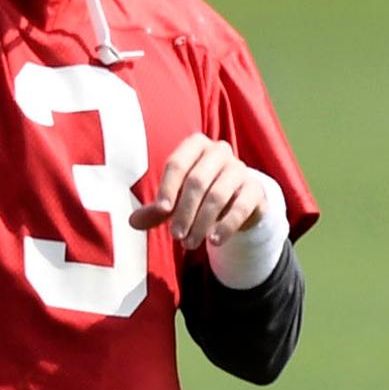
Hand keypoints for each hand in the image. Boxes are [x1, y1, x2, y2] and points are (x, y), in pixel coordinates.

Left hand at [130, 132, 281, 255]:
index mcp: (195, 145)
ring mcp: (240, 168)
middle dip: (184, 211)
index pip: (177, 163)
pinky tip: (214, 241)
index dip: (168, 188)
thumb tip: (132, 222)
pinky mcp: (255, 188)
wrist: (238, 199)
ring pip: (218, 195)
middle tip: (176, 236)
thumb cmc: (199, 194)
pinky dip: (226, 225)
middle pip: (197, 181)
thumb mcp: (176, 200)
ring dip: (202, 223)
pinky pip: (241, 206)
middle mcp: (219, 151)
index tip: (162, 211)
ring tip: (190, 243)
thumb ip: (156, 210)